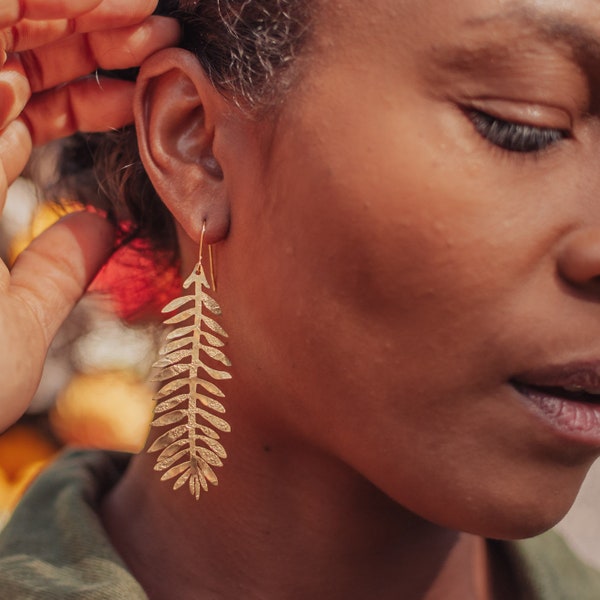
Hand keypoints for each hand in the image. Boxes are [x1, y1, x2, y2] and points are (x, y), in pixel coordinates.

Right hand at [0, 0, 179, 429]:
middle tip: (158, 27)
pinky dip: (13, 34)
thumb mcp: (17, 321)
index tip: (155, 79)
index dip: (93, 88)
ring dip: (63, 15)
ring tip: (138, 10)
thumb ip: (55, 270)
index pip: (26, 109)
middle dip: (88, 33)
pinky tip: (76, 24)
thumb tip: (99, 230)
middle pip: (10, 60)